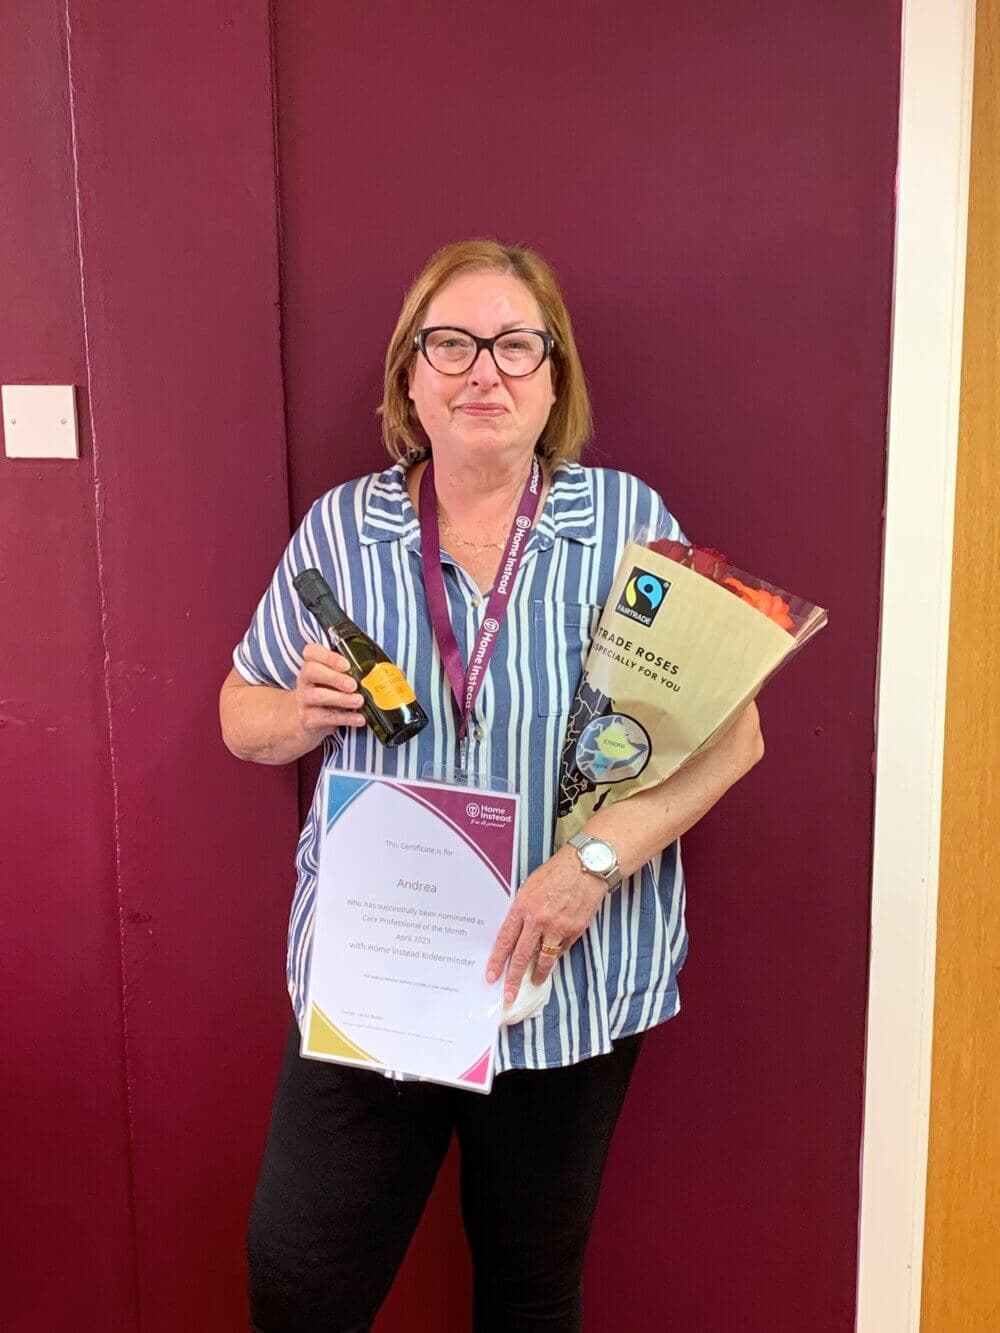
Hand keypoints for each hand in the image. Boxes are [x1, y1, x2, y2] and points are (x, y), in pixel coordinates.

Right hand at [295, 643, 366, 737]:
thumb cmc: (330, 692)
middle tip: (354, 685)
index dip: (328, 656)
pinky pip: (326, 717)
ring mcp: (304, 699)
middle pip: (312, 671)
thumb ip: (352, 671)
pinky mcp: (308, 718)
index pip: (311, 651)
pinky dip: (346, 718)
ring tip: (359, 701)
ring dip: (342, 698)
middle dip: (335, 677)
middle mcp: (305, 679)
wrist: (310, 720)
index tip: (347, 664)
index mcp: (312, 664)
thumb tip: (386, 671)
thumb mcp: (336, 678)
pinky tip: (359, 718)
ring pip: (317, 695)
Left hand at [485, 845, 607, 1003]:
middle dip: (514, 979)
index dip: (497, 961)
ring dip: (538, 974)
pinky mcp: (575, 930)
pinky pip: (562, 948)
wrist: (586, 865)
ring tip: (533, 982)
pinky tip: (553, 957)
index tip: (491, 977)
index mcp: (522, 907)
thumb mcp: (529, 886)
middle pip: (522, 956)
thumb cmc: (555, 872)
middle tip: (508, 995)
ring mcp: (558, 927)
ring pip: (545, 958)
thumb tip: (516, 932)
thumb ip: (522, 910)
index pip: (505, 940)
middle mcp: (538, 920)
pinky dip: (557, 953)